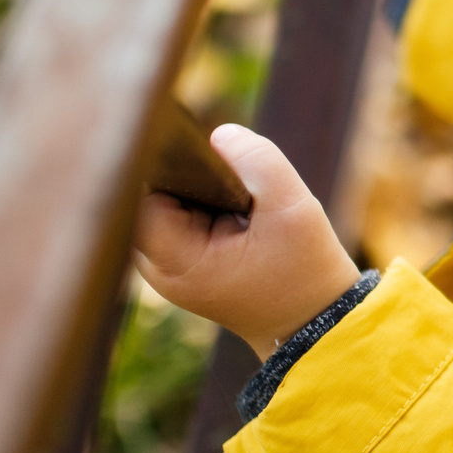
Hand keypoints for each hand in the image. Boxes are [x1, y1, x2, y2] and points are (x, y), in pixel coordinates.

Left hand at [132, 125, 364, 359]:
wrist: (313, 319)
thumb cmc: (304, 270)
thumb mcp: (293, 207)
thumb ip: (258, 161)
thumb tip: (217, 133)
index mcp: (178, 263)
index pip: (139, 195)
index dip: (161, 163)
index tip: (189, 144)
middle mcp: (159, 270)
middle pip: (141, 198)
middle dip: (176, 174)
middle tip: (217, 166)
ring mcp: (165, 268)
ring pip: (156, 204)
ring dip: (187, 187)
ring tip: (226, 188)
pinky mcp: (179, 262)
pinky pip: (172, 216)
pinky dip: (194, 201)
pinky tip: (224, 200)